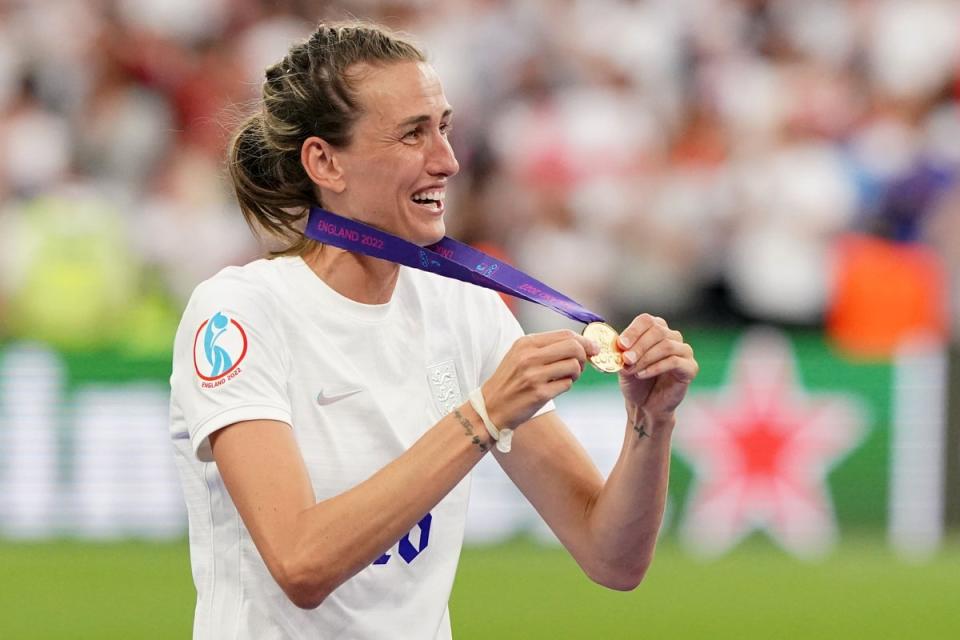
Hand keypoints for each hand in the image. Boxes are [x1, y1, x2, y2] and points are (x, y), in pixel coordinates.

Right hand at [482, 330, 598, 428]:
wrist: (491, 407)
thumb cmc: (510, 381)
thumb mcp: (520, 355)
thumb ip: (547, 347)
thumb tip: (583, 344)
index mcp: (526, 343)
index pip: (565, 334)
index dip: (584, 341)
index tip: (593, 349)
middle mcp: (529, 356)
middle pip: (574, 347)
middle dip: (584, 356)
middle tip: (581, 365)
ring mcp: (534, 375)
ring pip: (574, 366)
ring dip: (576, 373)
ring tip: (566, 378)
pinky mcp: (539, 393)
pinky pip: (567, 385)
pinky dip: (566, 386)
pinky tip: (555, 388)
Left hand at [617, 314, 697, 420]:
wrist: (644, 404)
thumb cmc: (634, 380)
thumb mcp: (623, 363)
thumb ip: (622, 352)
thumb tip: (619, 344)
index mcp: (655, 329)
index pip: (646, 320)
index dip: (633, 331)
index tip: (621, 344)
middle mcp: (672, 336)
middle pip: (657, 332)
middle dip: (639, 346)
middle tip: (625, 359)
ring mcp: (684, 351)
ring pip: (666, 346)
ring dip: (645, 358)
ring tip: (631, 369)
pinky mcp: (690, 367)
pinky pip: (674, 362)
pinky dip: (655, 368)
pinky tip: (642, 374)